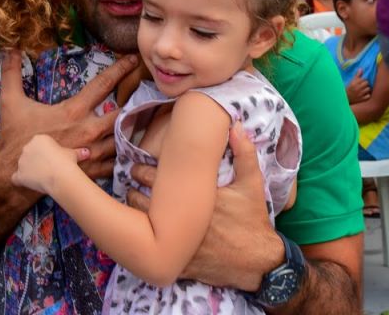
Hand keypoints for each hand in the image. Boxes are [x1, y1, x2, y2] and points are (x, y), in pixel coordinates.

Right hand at [0, 50, 138, 187]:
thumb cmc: (15, 139)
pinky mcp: (92, 172)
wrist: (14, 176)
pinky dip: (124, 155)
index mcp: (74, 111)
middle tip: (149, 93)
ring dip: (132, 128)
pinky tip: (131, 148)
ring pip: (123, 138)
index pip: (103, 84)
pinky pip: (116, 162)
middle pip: (123, 112)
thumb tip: (10, 49)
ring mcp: (92, 152)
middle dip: (136, 102)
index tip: (134, 59)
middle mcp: (88, 130)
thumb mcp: (10, 102)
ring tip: (146, 119)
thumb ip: (11, 73)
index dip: (120, 69)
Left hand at [11, 134, 89, 192]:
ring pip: (22, 165)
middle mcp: (27, 148)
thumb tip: (87, 152)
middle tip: (46, 168)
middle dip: (35, 160)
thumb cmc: (67, 161)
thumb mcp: (73, 154)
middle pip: (28, 153)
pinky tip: (26, 183)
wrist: (60, 175)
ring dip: (28, 170)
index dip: (44, 152)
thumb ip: (77, 152)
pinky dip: (19, 180)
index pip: (38, 144)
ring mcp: (22, 161)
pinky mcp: (19, 175)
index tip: (51, 159)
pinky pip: (15, 178)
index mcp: (39, 139)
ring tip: (40, 177)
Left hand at [127, 123, 282, 290]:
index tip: (137, 165)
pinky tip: (140, 230)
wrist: (258, 261)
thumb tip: (236, 126)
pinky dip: (143, 239)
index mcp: (197, 197)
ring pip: (142, 226)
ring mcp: (180, 244)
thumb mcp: (252, 184)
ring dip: (134, 212)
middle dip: (134, 189)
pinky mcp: (179, 263)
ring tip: (132, 200)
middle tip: (130, 179)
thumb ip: (245, 152)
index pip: (157, 179)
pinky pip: (152, 251)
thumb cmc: (252, 219)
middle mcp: (184, 221)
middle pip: (143, 201)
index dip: (142, 170)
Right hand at [345, 69, 370, 103]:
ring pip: (368, 89)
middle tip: (363, 86)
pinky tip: (364, 95)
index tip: (361, 82)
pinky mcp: (362, 99)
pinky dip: (367, 95)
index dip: (363, 80)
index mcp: (354, 83)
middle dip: (365, 84)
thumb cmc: (350, 88)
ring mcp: (360, 94)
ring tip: (364, 90)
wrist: (346, 98)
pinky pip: (368, 95)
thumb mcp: (352, 81)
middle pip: (367, 83)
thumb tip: (361, 69)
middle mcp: (357, 88)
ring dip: (367, 89)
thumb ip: (357, 75)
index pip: (364, 79)